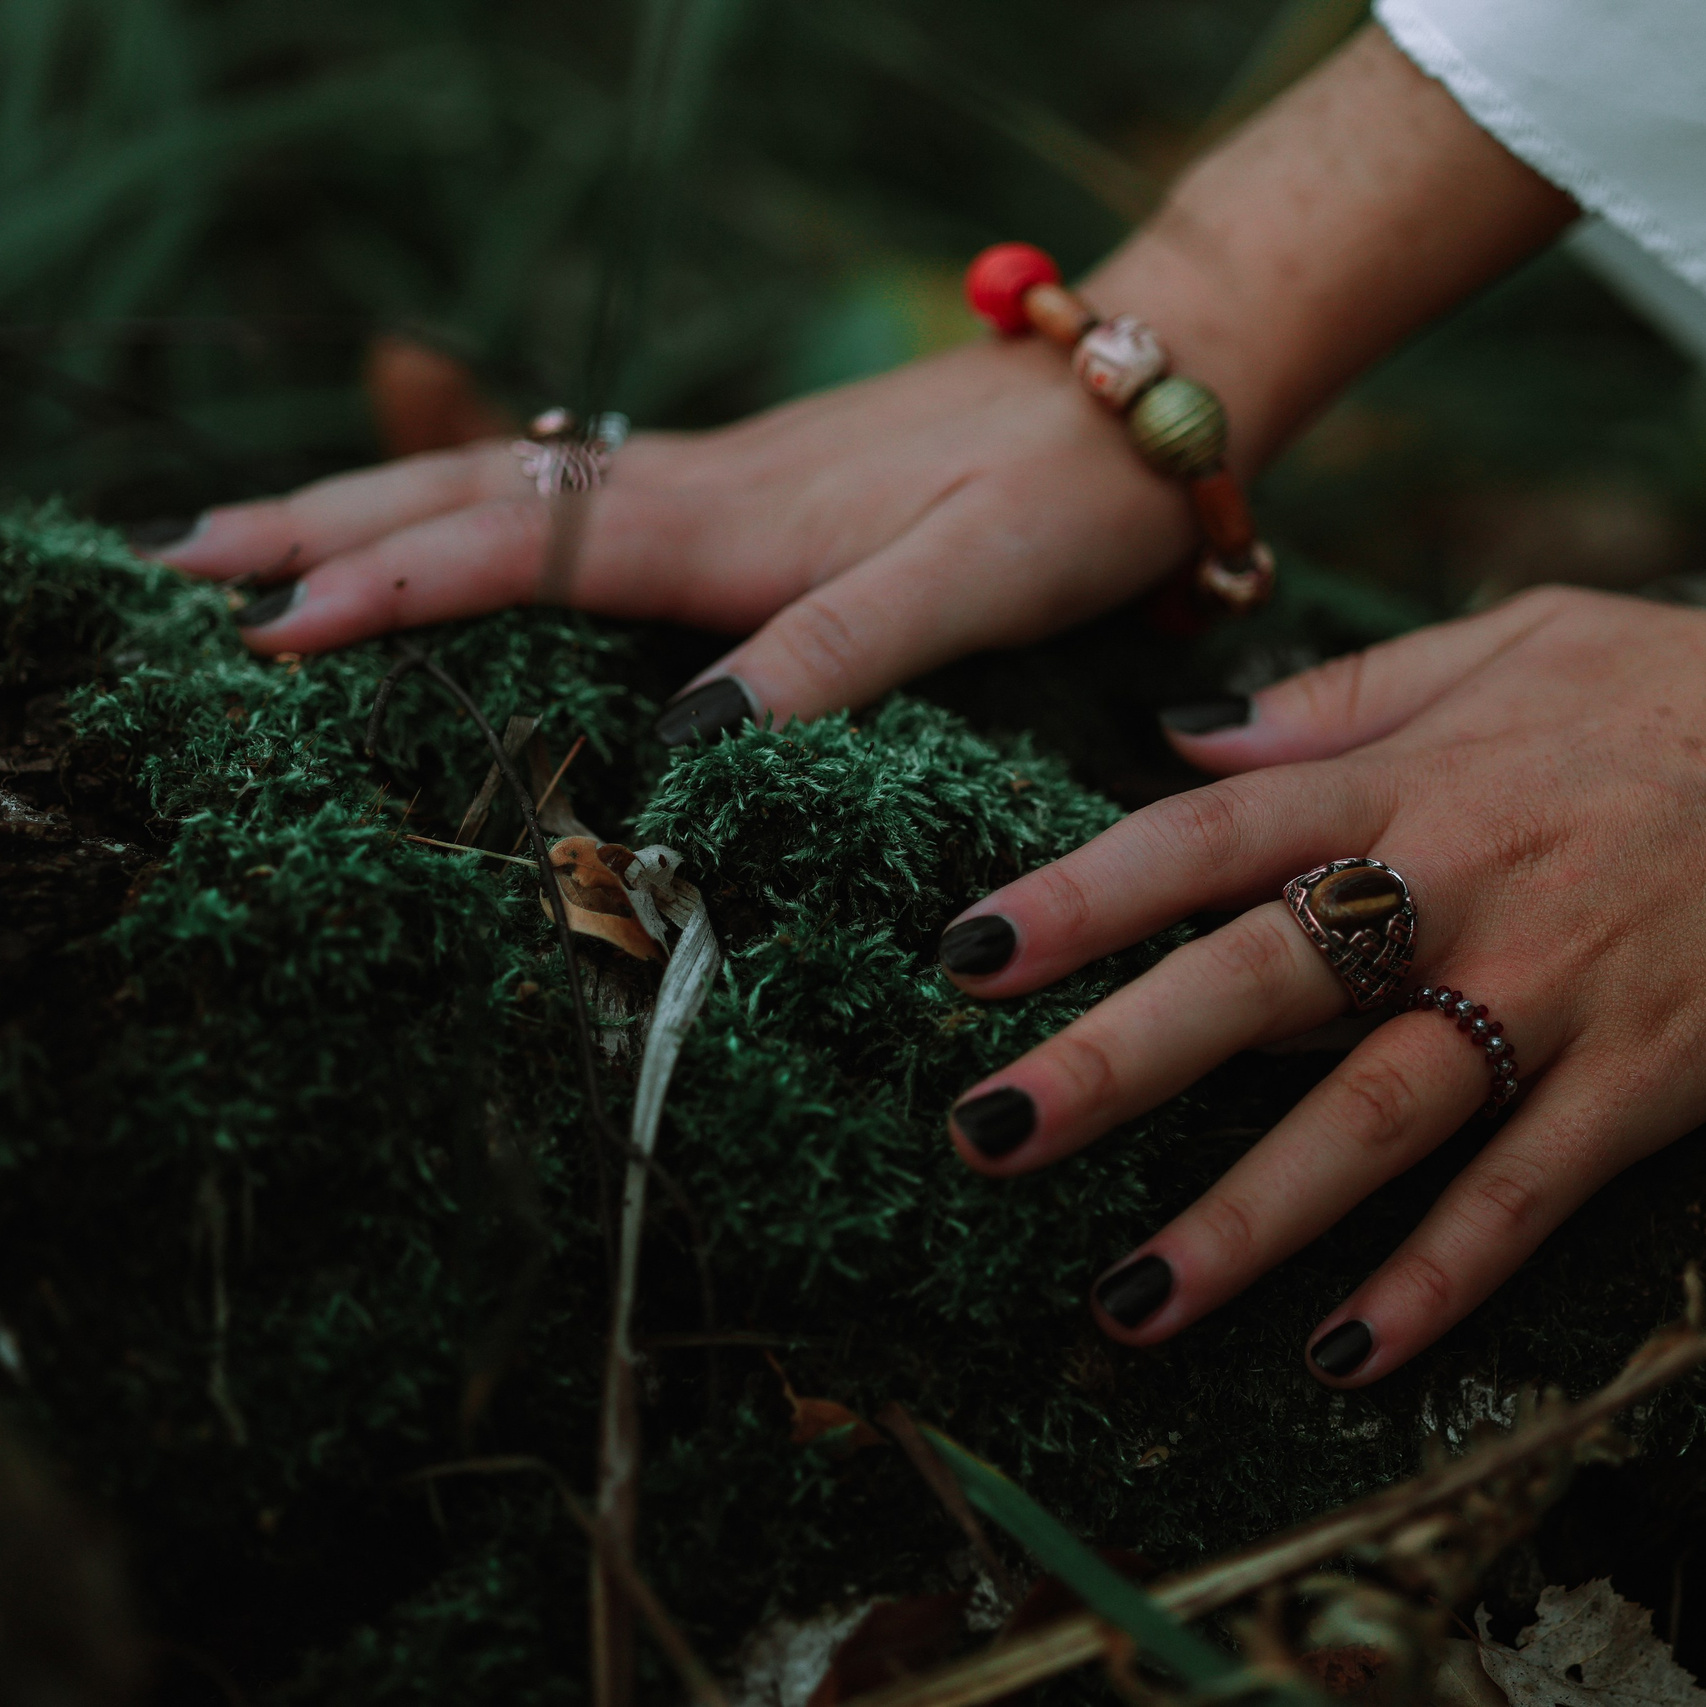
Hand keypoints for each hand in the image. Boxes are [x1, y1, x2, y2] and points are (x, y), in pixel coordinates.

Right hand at [147, 336, 1194, 725]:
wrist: (1138, 397)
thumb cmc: (1063, 499)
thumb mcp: (968, 589)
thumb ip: (835, 653)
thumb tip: (691, 738)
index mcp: (729, 524)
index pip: (517, 555)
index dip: (388, 593)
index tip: (261, 635)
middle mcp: (696, 493)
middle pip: (469, 501)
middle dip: (317, 530)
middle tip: (176, 564)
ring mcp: (711, 485)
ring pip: (504, 491)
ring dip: (366, 513)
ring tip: (251, 546)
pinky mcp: (742, 493)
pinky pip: (570, 502)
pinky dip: (468, 516)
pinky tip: (432, 532)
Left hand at [936, 587, 1705, 1384]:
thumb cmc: (1663, 691)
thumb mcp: (1503, 644)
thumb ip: (1338, 697)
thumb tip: (1185, 738)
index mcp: (1403, 784)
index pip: (1203, 837)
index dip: (1077, 897)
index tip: (963, 957)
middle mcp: (1458, 891)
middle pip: (1258, 983)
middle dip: (1115, 1065)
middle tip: (986, 1135)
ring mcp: (1553, 995)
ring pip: (1376, 1118)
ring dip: (1249, 1218)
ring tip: (1126, 1300)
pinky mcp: (1646, 1079)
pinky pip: (1527, 1197)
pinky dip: (1439, 1280)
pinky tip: (1341, 1357)